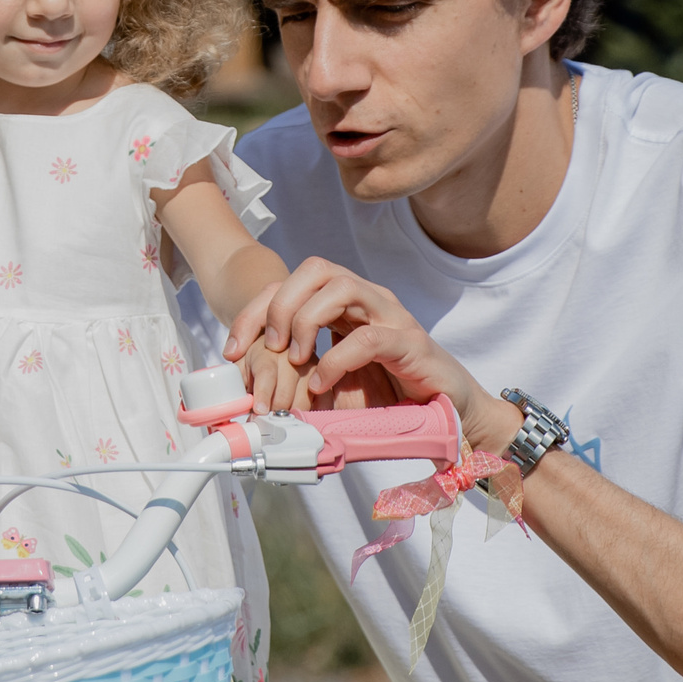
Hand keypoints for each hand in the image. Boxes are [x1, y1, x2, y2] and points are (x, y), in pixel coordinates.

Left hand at [226, 259, 521, 452]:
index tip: (231, 348)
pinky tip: (321, 384)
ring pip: (341, 288)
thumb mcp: (335, 379)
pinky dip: (336, 359)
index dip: (255, 309)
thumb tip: (254, 384)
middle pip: (315, 269)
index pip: (294, 281)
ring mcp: (391, 317)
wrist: (450, 412)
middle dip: (279, 304)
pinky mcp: (410, 344)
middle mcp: (369, 299)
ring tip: (295, 359)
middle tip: (268, 347)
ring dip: (306, 321)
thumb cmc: (392, 396)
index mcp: (346, 304)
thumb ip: (302, 372)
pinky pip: (367, 337)